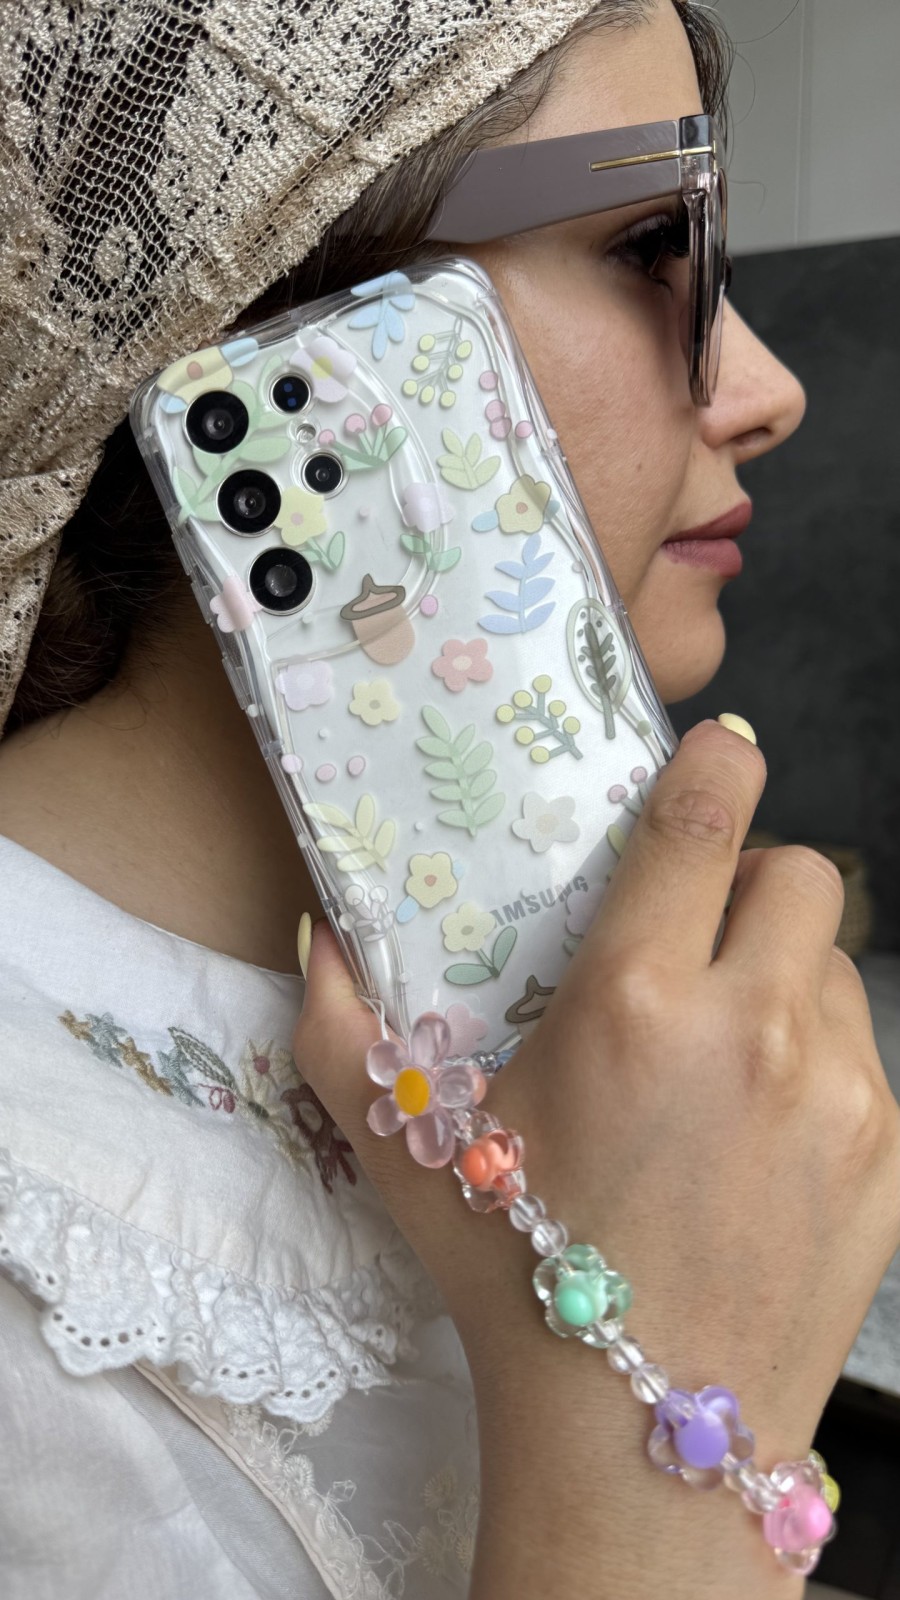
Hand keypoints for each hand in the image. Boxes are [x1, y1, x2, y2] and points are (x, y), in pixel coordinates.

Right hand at [294, 718, 899, 1593]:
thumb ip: (339, 1032)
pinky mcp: (886, 1154)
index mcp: (632, 1005)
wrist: (641, 1435)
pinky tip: (757, 1129)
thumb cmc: (513, 1282)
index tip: (715, 758)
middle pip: (799, 871)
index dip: (717, 765)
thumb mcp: (406, 1155)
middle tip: (698, 937)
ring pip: (832, 962)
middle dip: (752, 880)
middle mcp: (748, 1032)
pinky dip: (815, 1056)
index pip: (706, 819)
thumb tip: (315, 931)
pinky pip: (861, 1051)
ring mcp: (834, 1094)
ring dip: (780, 973)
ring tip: (719, 1048)